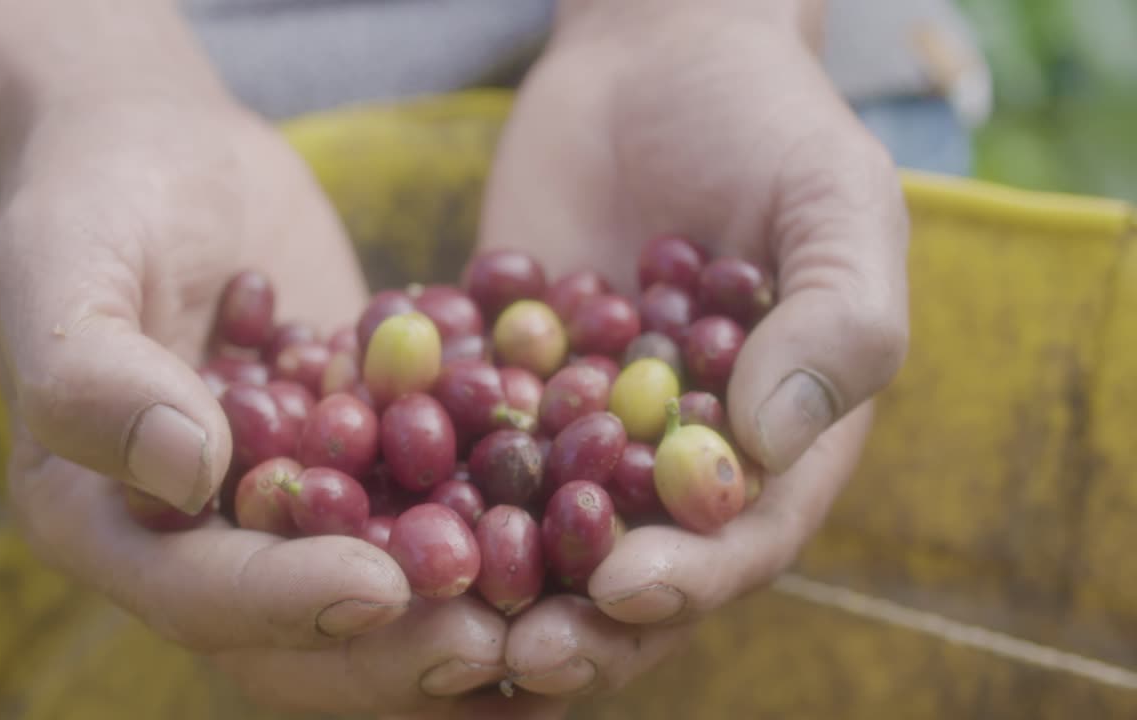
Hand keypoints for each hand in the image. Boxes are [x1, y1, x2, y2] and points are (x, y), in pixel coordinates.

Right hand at [0, 92, 516, 714]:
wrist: (170, 152)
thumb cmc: (95, 200)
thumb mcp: (63, 273)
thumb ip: (97, 380)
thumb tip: (188, 476)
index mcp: (106, 524)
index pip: (200, 594)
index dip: (288, 604)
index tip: (381, 587)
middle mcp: (203, 540)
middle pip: (301, 636)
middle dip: (395, 647)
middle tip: (492, 637)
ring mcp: (292, 507)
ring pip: (380, 598)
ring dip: (463, 618)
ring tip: (555, 622)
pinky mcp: (367, 463)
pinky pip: (430, 510)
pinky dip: (498, 530)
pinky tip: (577, 528)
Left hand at [477, 0, 908, 697]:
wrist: (653, 55)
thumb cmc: (769, 122)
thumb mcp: (834, 205)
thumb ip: (837, 321)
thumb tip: (772, 441)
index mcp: (774, 444)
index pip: (740, 539)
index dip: (688, 576)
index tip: (624, 589)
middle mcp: (672, 457)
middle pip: (631, 566)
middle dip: (579, 619)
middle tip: (516, 652)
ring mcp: (580, 428)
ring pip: (532, 533)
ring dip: (485, 583)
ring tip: (431, 612)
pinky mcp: (500, 386)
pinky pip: (455, 446)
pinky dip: (412, 482)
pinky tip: (360, 509)